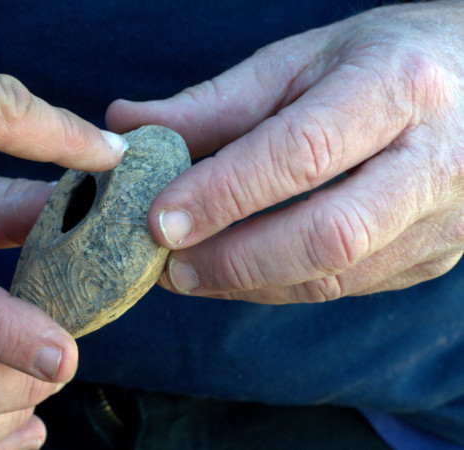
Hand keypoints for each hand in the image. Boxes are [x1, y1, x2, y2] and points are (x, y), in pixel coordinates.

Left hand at [107, 1, 463, 303]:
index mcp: (397, 87)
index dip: (223, 193)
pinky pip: (347, 286)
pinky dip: (279, 285)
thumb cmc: (385, 60)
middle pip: (329, 235)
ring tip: (187, 272)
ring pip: (336, 275)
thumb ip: (215, 103)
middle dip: (234, 260)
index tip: (158, 219)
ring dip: (248, 283)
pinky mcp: (437, 255)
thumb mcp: (303, 61)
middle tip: (167, 265)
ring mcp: (447, 217)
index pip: (300, 152)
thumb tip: (128, 127)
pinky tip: (236, 272)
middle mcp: (437, 158)